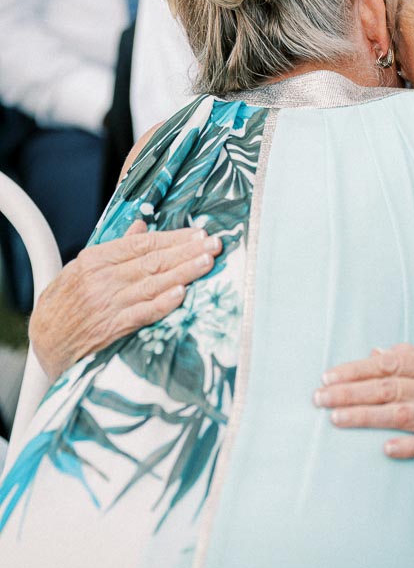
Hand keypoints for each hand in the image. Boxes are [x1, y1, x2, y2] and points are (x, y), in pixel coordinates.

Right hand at [29, 221, 220, 381]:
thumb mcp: (82, 268)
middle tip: (214, 244)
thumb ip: (115, 247)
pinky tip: (181, 294)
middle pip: (152, 261)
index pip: (141, 243)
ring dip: (183, 272)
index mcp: (95, 259)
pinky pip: (142, 314)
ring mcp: (107, 304)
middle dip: (186, 251)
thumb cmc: (65, 302)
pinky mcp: (112, 329)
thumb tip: (141, 225)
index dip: (172, 237)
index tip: (197, 233)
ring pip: (153, 284)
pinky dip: (163, 303)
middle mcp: (102, 279)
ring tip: (207, 262)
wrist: (45, 342)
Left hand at [314, 343, 413, 459]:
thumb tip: (374, 354)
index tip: (327, 376)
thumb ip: (409, 356)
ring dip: (365, 417)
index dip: (354, 370)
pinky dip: (407, 447)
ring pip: (398, 415)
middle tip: (319, 399)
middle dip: (349, 393)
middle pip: (386, 389)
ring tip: (335, 419)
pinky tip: (385, 448)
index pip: (387, 365)